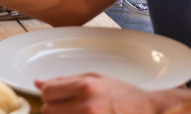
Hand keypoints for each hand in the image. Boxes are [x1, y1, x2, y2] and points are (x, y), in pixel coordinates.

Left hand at [37, 73, 155, 113]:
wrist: (153, 112)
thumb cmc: (126, 96)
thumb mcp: (97, 79)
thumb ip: (65, 81)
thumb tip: (37, 82)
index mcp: (85, 87)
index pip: (47, 92)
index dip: (48, 95)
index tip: (55, 97)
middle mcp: (86, 107)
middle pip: (48, 110)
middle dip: (54, 109)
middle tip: (69, 108)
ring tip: (78, 113)